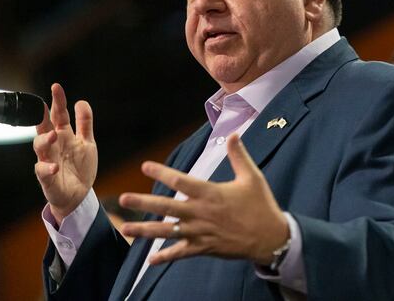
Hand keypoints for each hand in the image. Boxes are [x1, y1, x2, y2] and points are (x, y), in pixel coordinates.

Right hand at [33, 83, 97, 223]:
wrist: (78, 195)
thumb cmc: (80, 167)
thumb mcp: (87, 142)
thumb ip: (84, 123)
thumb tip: (81, 102)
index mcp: (63, 135)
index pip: (59, 114)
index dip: (58, 101)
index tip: (56, 87)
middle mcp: (53, 145)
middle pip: (45, 127)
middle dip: (43, 116)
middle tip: (45, 106)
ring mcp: (48, 160)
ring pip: (40, 147)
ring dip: (45, 140)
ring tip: (54, 134)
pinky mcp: (47, 177)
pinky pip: (43, 171)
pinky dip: (48, 168)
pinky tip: (55, 166)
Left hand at [119, 134, 288, 265]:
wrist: (271, 237)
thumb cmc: (261, 205)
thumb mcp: (252, 176)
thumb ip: (239, 155)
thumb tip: (233, 134)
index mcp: (211, 193)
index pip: (181, 180)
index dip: (161, 173)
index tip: (145, 166)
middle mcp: (201, 213)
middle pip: (167, 207)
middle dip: (143, 203)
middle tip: (123, 200)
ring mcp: (201, 232)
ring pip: (168, 231)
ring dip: (145, 231)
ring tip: (125, 228)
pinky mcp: (204, 248)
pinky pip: (181, 253)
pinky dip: (166, 256)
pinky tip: (150, 259)